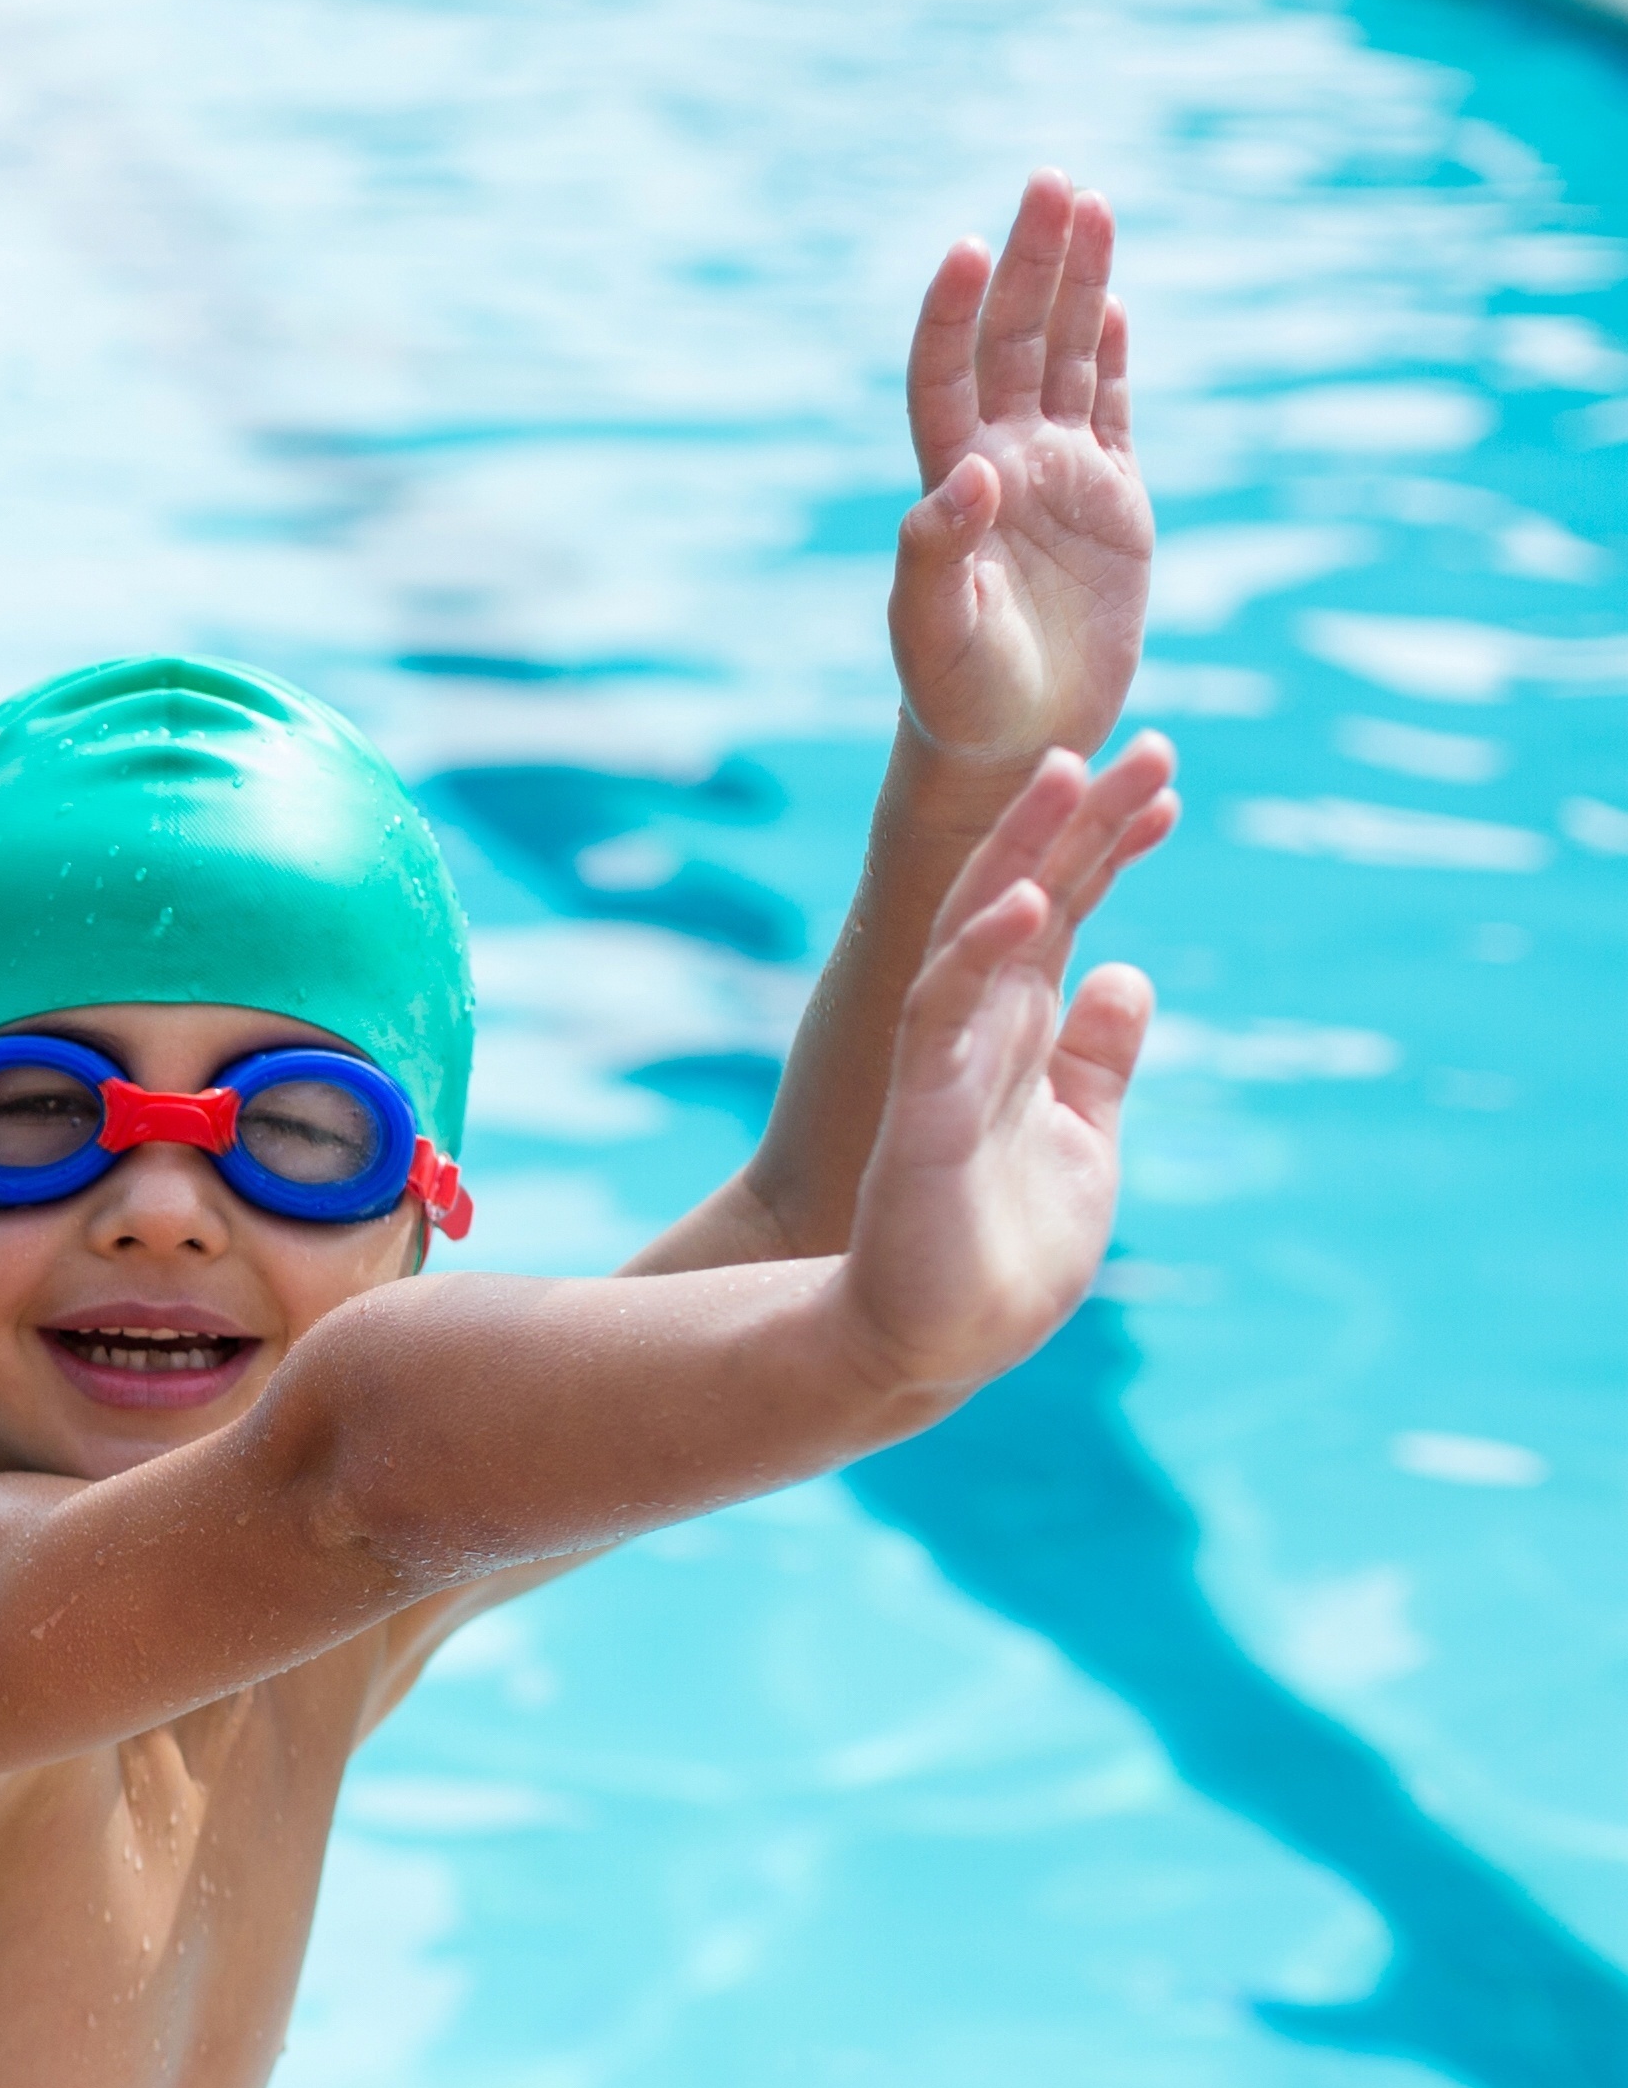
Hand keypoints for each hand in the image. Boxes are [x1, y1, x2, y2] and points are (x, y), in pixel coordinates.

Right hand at [832, 736, 1176, 1394]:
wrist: (937, 1347)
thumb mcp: (1080, 1139)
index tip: (1165, 782)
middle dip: (1077, 818)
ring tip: (1066, 772)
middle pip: (1026, 895)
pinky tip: (1025, 900)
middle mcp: (980, 1031)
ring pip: (978, 930)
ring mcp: (945, 1064)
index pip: (1066, 912)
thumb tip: (1132, 973)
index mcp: (1020, 1035)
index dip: (1110, 845)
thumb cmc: (1002, 1256)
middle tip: (1136, 740)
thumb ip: (1099, 1060)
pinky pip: (947, 1014)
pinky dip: (981, 953)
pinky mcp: (922, 1113)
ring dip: (1023, 851)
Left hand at [891, 172, 1149, 784]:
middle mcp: (1000, 462)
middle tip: (1048, 179)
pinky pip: (1107, 408)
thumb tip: (967, 473)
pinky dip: (1107, 353)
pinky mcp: (1110, 500)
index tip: (963, 249)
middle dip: (1028, 261)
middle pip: (1011, 339)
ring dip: (1074, 283)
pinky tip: (1109, 301)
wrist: (1012, 738)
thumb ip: (936, 554)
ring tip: (1086, 203)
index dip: (950, 314)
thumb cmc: (956, 695)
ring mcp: (1056, 475)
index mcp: (951, 486)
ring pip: (1062, 356)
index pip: (945, 377)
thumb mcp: (934, 633)